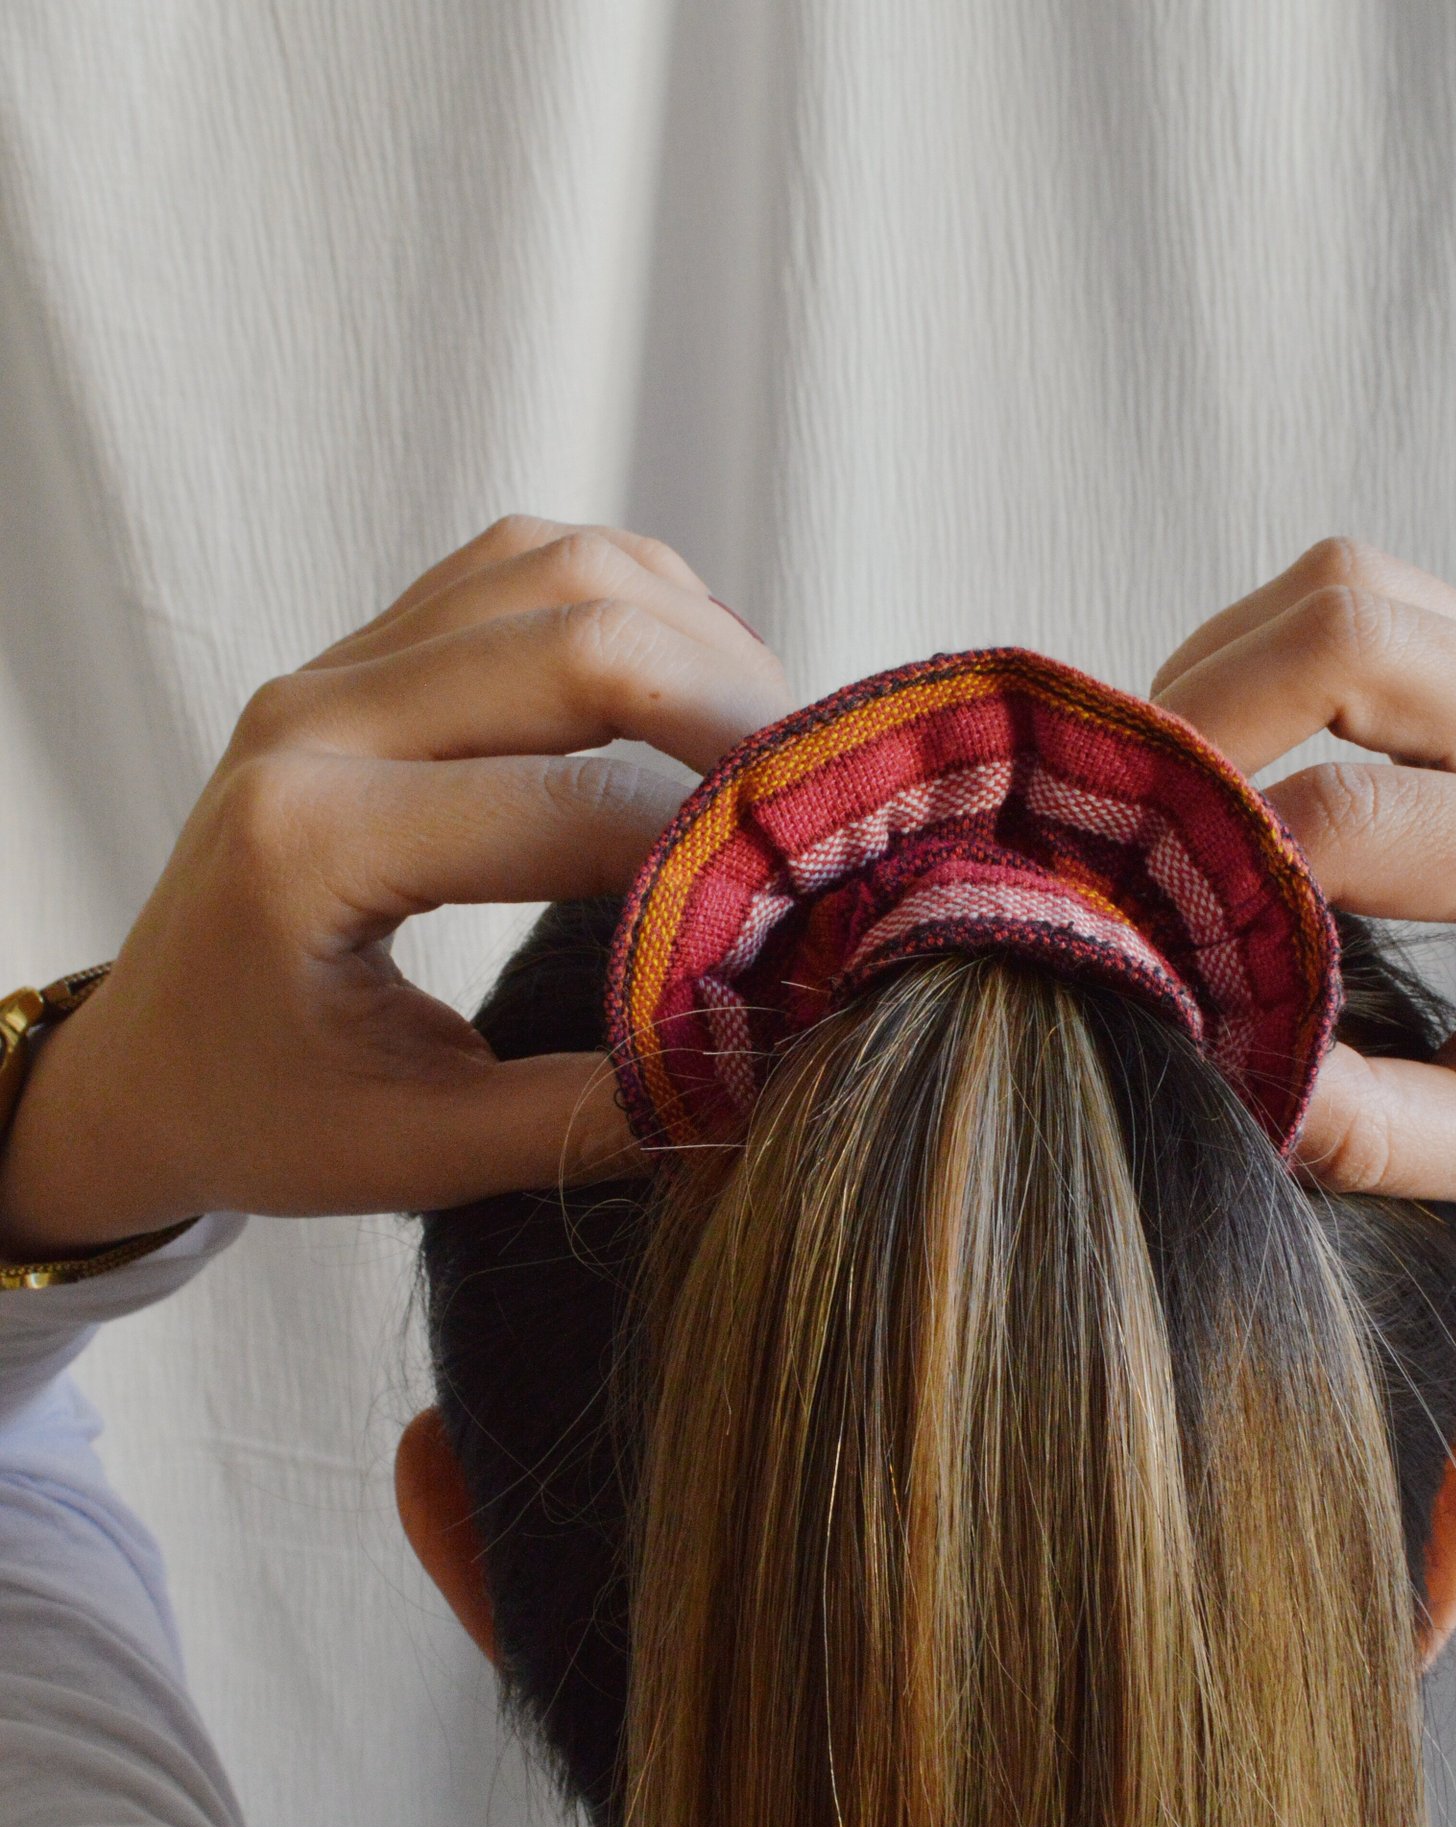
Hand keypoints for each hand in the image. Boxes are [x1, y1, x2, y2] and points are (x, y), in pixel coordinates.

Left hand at [0, 519, 792, 1254]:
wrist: (144, 1066)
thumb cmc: (265, 1117)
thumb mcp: (423, 1153)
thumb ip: (592, 1116)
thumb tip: (765, 1069)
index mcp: (311, 845)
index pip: (574, 810)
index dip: (721, 857)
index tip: (816, 917)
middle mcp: (313, 721)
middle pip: (578, 636)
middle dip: (736, 713)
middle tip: (832, 804)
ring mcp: (334, 667)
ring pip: (561, 568)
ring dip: (695, 637)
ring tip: (775, 749)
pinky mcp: (362, 649)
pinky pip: (525, 565)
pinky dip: (638, 603)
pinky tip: (697, 692)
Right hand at [1155, 540, 1455, 1232]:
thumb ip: (1373, 1130)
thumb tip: (1215, 1059)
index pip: (1372, 818)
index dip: (1229, 862)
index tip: (1146, 929)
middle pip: (1361, 628)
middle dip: (1208, 710)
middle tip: (1123, 819)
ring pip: (1353, 587)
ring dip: (1229, 670)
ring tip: (1171, 793)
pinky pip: (1366, 606)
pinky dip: (1264, 664)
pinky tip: (1230, 766)